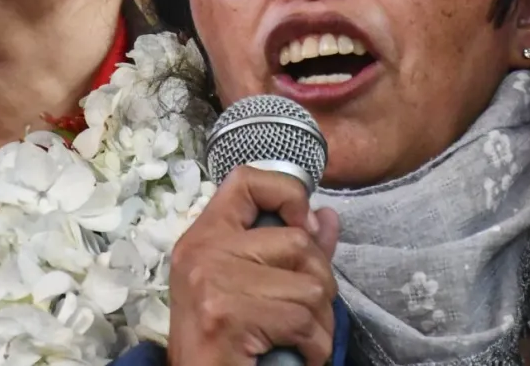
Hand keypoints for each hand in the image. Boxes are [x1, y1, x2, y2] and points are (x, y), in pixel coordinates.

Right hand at [168, 166, 340, 365]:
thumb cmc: (225, 342)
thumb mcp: (252, 286)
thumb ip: (291, 250)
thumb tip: (327, 216)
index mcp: (204, 236)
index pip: (246, 180)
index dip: (286, 192)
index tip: (303, 226)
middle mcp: (203, 251)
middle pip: (297, 240)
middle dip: (318, 280)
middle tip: (304, 312)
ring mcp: (212, 283)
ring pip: (310, 284)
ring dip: (320, 321)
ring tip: (301, 338)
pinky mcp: (227, 318)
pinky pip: (303, 320)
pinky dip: (315, 346)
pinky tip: (300, 355)